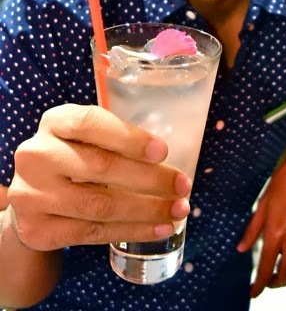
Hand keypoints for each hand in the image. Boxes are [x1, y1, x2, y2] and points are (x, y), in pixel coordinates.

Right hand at [7, 104, 191, 250]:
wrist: (32, 198)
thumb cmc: (73, 158)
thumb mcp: (85, 137)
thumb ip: (115, 139)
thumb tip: (165, 159)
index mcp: (54, 122)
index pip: (90, 123)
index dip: (128, 138)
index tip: (162, 151)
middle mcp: (36, 155)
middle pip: (100, 166)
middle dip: (150, 178)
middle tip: (183, 185)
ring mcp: (32, 195)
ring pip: (100, 205)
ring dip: (147, 210)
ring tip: (178, 209)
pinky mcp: (37, 230)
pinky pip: (93, 233)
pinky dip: (132, 231)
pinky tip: (159, 229)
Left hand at [237, 140, 285, 296]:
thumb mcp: (263, 202)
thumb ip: (253, 229)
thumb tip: (241, 248)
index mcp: (276, 232)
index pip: (265, 268)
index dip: (258, 284)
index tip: (253, 292)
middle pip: (285, 276)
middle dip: (273, 283)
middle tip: (266, 280)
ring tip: (280, 270)